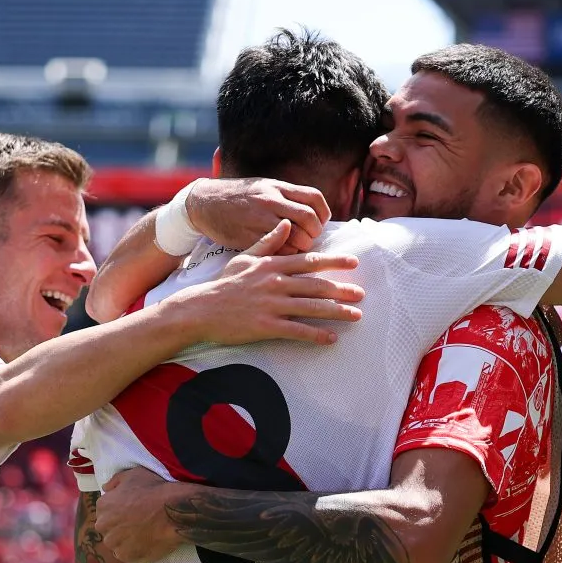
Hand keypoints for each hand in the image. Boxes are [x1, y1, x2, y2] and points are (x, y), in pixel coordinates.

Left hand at [97, 468, 191, 562]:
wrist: (173, 510)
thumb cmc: (154, 489)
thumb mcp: (133, 474)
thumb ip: (115, 481)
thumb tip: (105, 488)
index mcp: (103, 505)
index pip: (104, 512)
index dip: (118, 512)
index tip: (131, 511)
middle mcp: (104, 525)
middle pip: (108, 529)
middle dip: (119, 528)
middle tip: (137, 524)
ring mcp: (114, 543)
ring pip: (116, 544)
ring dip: (126, 541)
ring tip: (144, 534)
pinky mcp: (127, 557)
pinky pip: (128, 556)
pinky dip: (135, 552)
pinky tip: (148, 543)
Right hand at [169, 220, 363, 345]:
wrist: (200, 308)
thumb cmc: (223, 283)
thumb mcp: (244, 257)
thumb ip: (268, 241)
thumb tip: (286, 224)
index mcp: (272, 265)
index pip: (310, 261)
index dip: (334, 261)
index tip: (354, 263)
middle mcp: (275, 283)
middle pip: (316, 285)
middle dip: (342, 290)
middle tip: (361, 293)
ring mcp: (271, 305)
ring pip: (311, 308)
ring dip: (337, 312)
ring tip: (356, 315)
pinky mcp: (266, 326)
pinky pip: (297, 330)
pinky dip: (316, 334)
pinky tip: (331, 338)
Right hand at [186, 178, 330, 254]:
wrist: (204, 203)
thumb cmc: (236, 197)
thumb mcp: (262, 188)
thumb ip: (285, 197)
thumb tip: (311, 211)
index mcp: (276, 187)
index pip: (314, 197)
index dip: (323, 213)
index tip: (320, 223)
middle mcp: (271, 200)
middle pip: (309, 218)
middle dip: (314, 232)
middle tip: (309, 240)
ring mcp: (260, 219)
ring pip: (297, 236)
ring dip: (303, 246)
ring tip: (298, 249)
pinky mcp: (250, 236)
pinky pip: (278, 249)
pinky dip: (286, 255)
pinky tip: (283, 255)